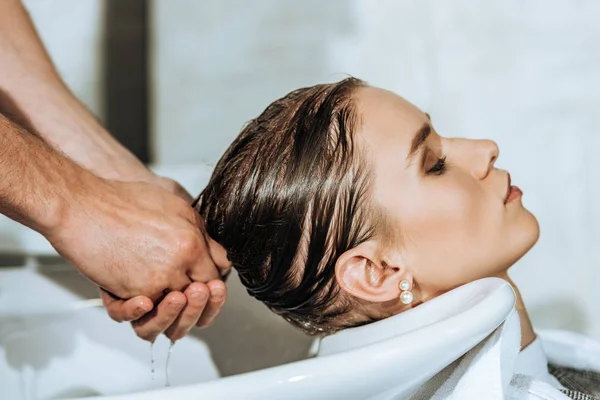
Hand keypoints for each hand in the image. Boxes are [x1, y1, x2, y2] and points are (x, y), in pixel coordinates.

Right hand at [45, 176, 230, 339]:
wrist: (83, 206)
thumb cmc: (125, 201)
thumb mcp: (176, 208)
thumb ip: (201, 233)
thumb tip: (218, 254)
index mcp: (193, 242)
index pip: (216, 273)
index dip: (212, 279)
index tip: (205, 279)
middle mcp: (178, 263)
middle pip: (200, 295)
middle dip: (199, 298)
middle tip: (193, 294)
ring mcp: (154, 280)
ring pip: (176, 310)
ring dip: (176, 310)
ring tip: (173, 299)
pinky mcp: (131, 291)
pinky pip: (145, 314)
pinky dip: (146, 313)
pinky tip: (147, 304)